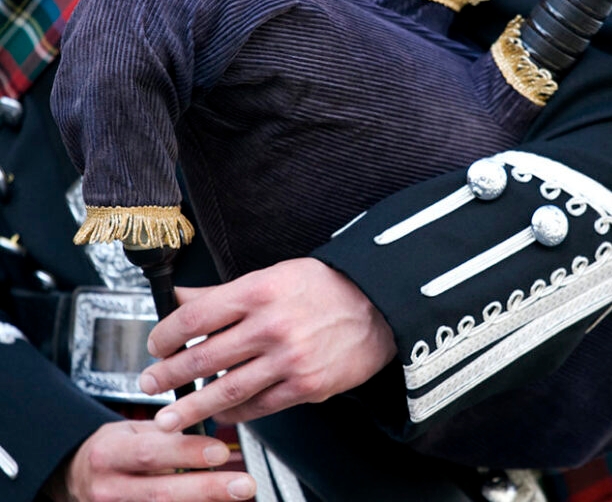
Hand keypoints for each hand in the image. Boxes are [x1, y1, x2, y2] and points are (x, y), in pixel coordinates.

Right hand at [44, 420, 256, 501]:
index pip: (151, 452)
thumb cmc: (111, 450)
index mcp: (109, 454)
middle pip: (163, 493)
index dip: (187, 452)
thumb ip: (165, 433)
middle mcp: (109, 489)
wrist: (74, 478)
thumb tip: (209, 427)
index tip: (221, 451)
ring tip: (237, 498)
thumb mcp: (130, 430)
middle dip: (208, 489)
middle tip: (244, 485)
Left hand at [140, 258, 396, 432]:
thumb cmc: (327, 286)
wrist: (379, 306)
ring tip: (169, 417)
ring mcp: (288, 359)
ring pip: (226, 390)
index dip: (165, 334)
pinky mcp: (305, 386)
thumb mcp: (275, 275)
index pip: (195, 316)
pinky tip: (221, 414)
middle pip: (202, 358)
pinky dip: (235, 413)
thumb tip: (182, 298)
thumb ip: (226, 292)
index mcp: (259, 291)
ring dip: (192, 407)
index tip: (155, 344)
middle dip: (167, 376)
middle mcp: (271, 326)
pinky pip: (259, 406)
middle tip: (150, 384)